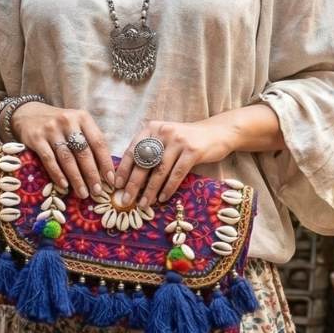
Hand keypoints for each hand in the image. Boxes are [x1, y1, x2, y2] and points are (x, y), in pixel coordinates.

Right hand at [9, 102, 115, 199]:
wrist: (28, 113)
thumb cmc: (59, 125)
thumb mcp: (76, 125)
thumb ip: (89, 141)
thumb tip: (104, 170)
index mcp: (83, 118)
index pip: (98, 142)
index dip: (106, 162)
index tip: (111, 180)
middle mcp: (68, 121)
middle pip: (83, 152)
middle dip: (92, 174)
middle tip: (97, 191)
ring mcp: (51, 130)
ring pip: (67, 158)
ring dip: (76, 178)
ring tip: (83, 193)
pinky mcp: (36, 138)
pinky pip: (49, 159)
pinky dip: (57, 174)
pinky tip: (64, 185)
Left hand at [114, 119, 230, 209]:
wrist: (216, 133)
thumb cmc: (186, 140)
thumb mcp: (165, 139)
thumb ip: (150, 150)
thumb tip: (131, 176)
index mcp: (152, 128)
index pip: (132, 150)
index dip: (123, 168)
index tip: (117, 184)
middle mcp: (163, 132)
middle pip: (144, 162)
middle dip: (134, 183)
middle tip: (126, 200)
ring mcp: (178, 141)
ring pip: (159, 170)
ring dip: (150, 190)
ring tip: (144, 203)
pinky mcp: (193, 151)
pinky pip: (176, 174)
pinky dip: (168, 188)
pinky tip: (162, 198)